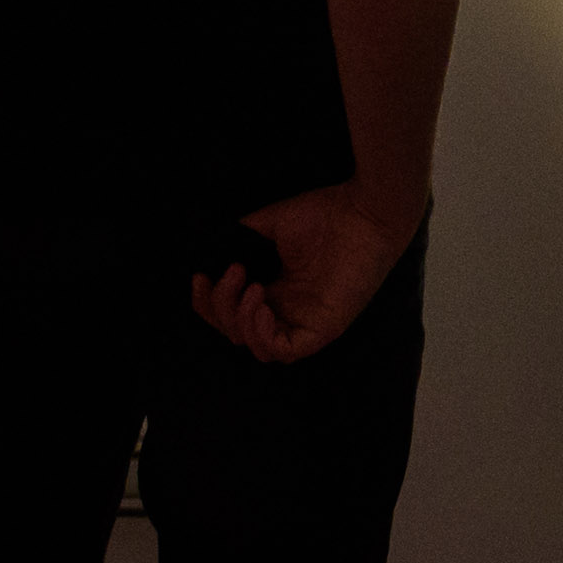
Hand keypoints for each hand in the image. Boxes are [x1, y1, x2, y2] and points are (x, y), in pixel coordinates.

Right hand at [188, 182, 415, 364]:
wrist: (363, 211)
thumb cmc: (325, 214)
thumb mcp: (267, 226)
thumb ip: (239, 241)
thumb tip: (210, 255)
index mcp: (275, 290)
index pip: (231, 315)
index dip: (208, 303)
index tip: (200, 277)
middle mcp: (287, 311)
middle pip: (237, 333)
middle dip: (221, 306)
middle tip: (234, 272)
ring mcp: (305, 322)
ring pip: (257, 348)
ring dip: (241, 320)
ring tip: (251, 287)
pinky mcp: (323, 330)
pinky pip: (285, 351)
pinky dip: (264, 335)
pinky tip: (263, 306)